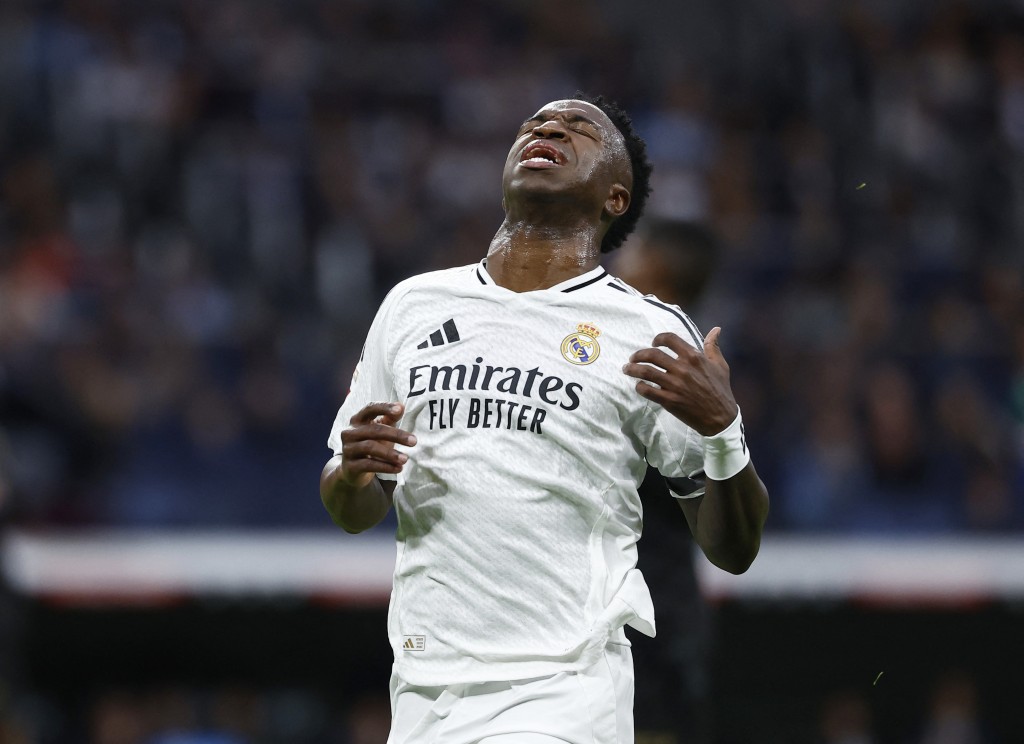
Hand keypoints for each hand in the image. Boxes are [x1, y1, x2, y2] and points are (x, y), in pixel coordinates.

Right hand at [339, 402, 416, 487]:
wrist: (353, 469)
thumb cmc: (371, 444)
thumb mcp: (381, 430)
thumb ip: (390, 418)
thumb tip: (401, 406)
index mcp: (357, 420)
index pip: (370, 408)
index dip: (384, 408)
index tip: (400, 410)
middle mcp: (350, 432)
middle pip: (374, 430)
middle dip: (396, 435)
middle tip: (414, 441)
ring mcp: (348, 449)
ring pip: (370, 447)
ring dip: (390, 454)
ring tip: (405, 459)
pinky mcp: (350, 466)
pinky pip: (369, 465)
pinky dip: (385, 467)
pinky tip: (398, 468)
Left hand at [623, 327, 737, 435]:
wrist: (721, 418)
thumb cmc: (721, 390)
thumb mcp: (720, 365)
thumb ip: (713, 346)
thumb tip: (716, 329)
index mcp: (694, 357)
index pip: (670, 339)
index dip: (658, 338)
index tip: (653, 343)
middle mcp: (683, 369)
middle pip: (653, 354)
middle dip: (638, 354)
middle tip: (632, 357)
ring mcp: (675, 385)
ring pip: (646, 371)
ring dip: (632, 369)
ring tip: (626, 369)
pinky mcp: (670, 401)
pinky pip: (648, 390)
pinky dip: (639, 386)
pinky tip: (638, 385)